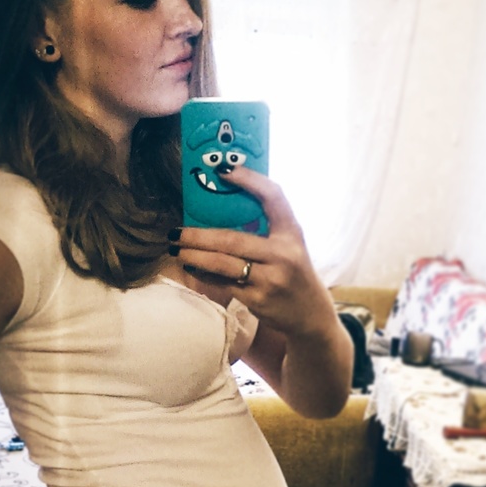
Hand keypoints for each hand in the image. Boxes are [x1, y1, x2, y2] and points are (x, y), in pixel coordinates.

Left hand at [171, 165, 335, 337]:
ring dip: (194, 256)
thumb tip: (224, 205)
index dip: (249, 180)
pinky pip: (223, 283)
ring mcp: (270, 278)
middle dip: (198, 236)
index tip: (224, 171)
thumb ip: (267, 228)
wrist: (310, 315)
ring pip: (222, 264)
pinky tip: (191, 267)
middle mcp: (283, 254)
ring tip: (176, 250)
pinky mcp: (258, 299)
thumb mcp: (291, 245)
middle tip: (175, 232)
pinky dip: (203, 274)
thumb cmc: (293, 272)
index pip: (273, 197)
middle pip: (232, 239)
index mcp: (292, 233)